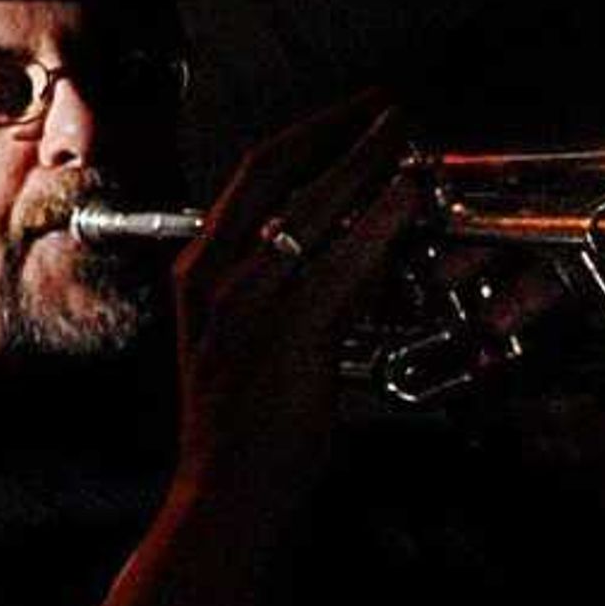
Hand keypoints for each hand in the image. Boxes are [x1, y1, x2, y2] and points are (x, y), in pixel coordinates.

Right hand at [167, 97, 419, 523]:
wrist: (226, 497)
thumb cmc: (242, 428)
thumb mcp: (248, 341)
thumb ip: (289, 291)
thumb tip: (357, 248)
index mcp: (197, 271)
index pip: (252, 178)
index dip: (306, 135)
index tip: (351, 113)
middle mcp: (214, 276)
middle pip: (278, 175)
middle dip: (338, 132)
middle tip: (389, 108)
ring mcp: (246, 304)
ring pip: (309, 212)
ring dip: (365, 166)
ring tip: (407, 140)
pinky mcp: (285, 336)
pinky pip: (337, 266)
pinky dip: (376, 225)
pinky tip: (405, 201)